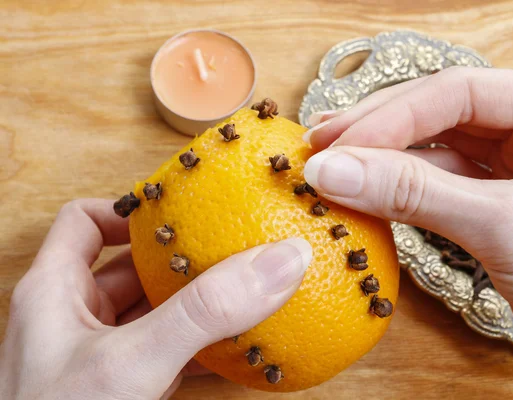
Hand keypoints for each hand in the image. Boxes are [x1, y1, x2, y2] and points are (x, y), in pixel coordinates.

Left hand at [0, 199, 311, 398]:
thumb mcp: (132, 363)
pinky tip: (239, 353)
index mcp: (53, 292)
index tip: (185, 211)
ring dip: (198, 307)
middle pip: (131, 265)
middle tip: (230, 249)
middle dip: (182, 259)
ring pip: (154, 313)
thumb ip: (202, 313)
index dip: (132, 209)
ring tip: (245, 294)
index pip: (85, 221)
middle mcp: (74, 320)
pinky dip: (202, 350)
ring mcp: (100, 358)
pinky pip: (168, 354)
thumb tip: (277, 262)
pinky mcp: (124, 390)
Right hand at [303, 67, 512, 397]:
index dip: (391, 116)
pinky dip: (404, 194)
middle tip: (323, 147)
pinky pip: (443, 189)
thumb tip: (334, 169)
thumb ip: (414, 193)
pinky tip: (370, 194)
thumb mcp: (506, 227)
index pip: (461, 91)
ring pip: (439, 152)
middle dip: (381, 133)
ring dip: (386, 163)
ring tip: (336, 170)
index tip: (337, 144)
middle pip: (444, 114)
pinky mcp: (504, 209)